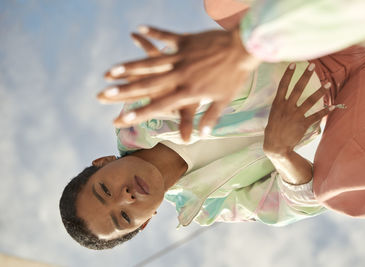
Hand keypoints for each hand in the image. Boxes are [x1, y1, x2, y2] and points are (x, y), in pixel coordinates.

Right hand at [98, 26, 259, 139]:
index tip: (121, 119)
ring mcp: (180, 57)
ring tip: (110, 71)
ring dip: (128, 67)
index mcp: (188, 91)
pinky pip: (165, 37)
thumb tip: (201, 135)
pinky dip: (152, 34)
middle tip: (103, 95)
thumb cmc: (234, 76)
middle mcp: (179, 75)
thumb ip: (209, 117)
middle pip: (146, 85)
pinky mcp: (184, 41)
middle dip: (123, 92)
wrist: (243, 49)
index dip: (138, 114)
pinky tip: (137, 31)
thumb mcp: (223, 100)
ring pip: (149, 63)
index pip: (159, 106)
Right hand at [263, 62, 333, 155]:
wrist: (275, 145)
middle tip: (312, 66)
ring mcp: (295, 116)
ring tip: (328, 83)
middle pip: (298, 89)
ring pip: (309, 101)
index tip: (293, 64)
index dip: (288, 74)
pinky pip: (316, 116)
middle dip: (305, 76)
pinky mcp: (302, 124)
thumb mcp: (273, 114)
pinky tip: (332, 106)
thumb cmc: (273, 129)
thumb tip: (285, 96)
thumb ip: (280, 104)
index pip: (283, 85)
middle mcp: (286, 107)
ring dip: (320, 91)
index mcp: (277, 104)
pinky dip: (324, 111)